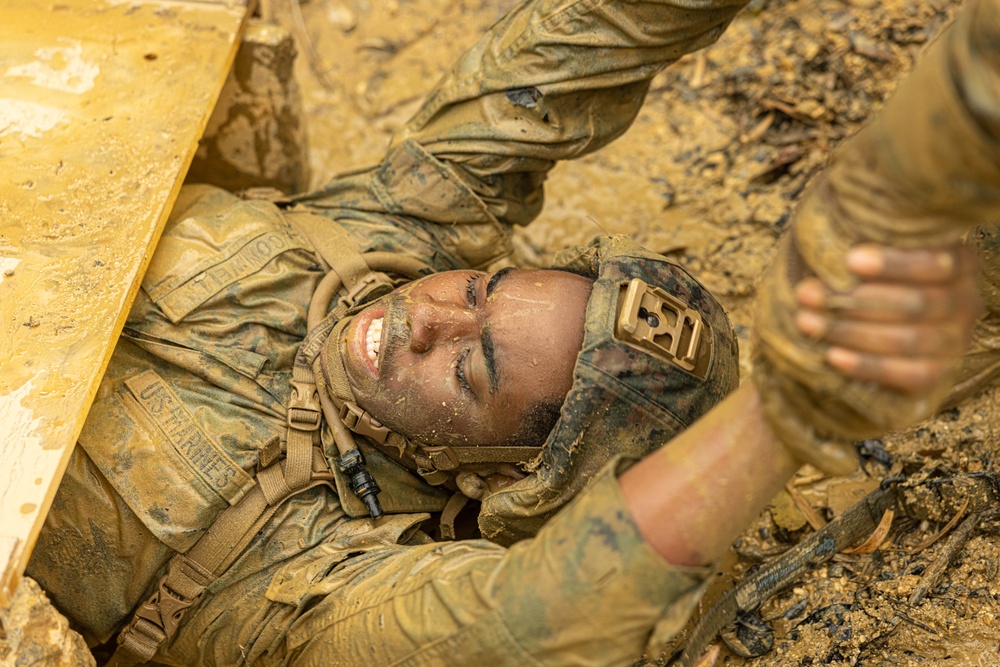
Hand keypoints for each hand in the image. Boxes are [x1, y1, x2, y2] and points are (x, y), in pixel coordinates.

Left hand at [794, 244, 980, 393]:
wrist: (865, 325)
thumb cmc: (860, 275)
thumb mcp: (865, 252)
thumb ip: (860, 238)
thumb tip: (830, 232)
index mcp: (959, 263)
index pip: (939, 263)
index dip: (896, 263)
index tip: (850, 259)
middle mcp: (966, 302)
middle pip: (917, 304)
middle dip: (855, 300)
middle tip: (806, 294)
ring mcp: (955, 341)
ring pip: (907, 339)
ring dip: (850, 331)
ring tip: (806, 321)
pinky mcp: (938, 374)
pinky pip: (908, 374)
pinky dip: (867, 366)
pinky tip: (832, 355)